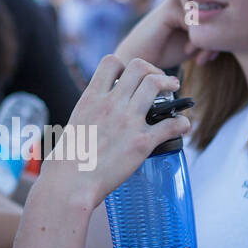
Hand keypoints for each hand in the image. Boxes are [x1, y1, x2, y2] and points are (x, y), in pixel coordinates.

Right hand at [42, 55, 189, 207]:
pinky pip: (170, 124)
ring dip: (169, 84)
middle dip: (154, 70)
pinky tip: (182, 126)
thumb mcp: (74, 125)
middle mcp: (111, 104)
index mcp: (91, 98)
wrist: (69, 184)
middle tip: (161, 80)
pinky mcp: (142, 143)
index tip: (131, 77)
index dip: (125, 66)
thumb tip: (93, 121)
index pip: (111, 62)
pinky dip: (181, 123)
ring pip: (155, 84)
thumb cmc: (66, 162)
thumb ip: (89, 115)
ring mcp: (128, 122)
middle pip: (139, 67)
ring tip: (175, 90)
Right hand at [115, 0, 218, 69]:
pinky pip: (195, 21)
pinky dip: (196, 39)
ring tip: (203, 57)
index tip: (214, 55)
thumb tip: (237, 34)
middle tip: (209, 57)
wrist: (139, 60)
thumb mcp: (196, 41)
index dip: (222, 31)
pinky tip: (189, 52)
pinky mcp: (170, 7)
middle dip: (217, 36)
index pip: (220, 9)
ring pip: (209, 15)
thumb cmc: (167, 51)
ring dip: (209, 39)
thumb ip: (212, 32)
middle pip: (217, 10)